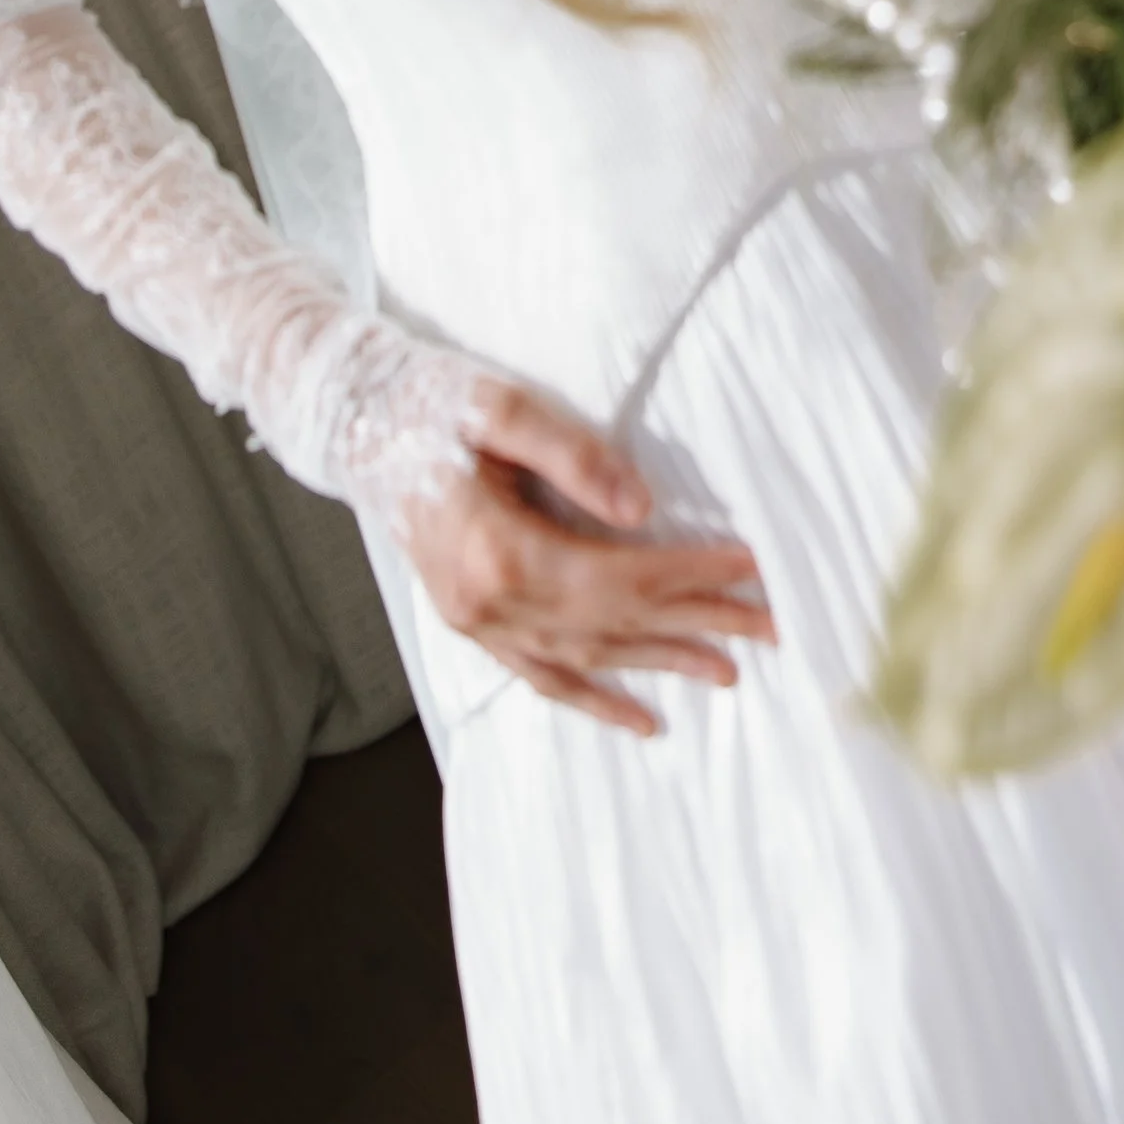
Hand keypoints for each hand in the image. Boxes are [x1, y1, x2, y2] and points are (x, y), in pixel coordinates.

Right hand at [398, 375, 774, 736]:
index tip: (752, 567)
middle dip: (698, 622)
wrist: (353, 423)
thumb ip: (574, 458)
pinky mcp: (471, 624)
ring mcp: (476, 623)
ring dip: (660, 663)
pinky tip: (640, 718)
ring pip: (587, 659)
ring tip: (728, 667)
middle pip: (615, 624)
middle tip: (769, 624)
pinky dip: (595, 701)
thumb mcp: (502, 410)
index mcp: (498, 550)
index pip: (621, 577)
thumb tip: (644, 510)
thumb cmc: (429, 404)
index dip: (691, 574)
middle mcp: (489, 604)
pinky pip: (543, 678)